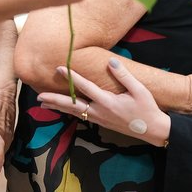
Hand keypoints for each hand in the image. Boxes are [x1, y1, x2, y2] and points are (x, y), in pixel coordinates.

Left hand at [38, 59, 170, 146]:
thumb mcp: (139, 90)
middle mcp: (99, 112)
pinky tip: (62, 109)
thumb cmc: (147, 108)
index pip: (85, 88)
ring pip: (74, 112)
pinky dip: (68, 112)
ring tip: (43, 103)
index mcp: (108, 102)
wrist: (152, 130)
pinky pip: (80, 116)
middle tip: (39, 96)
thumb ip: (123, 75)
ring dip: (58, 107)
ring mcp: (99, 119)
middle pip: (72, 105)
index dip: (72, 77)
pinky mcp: (101, 122)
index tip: (60, 67)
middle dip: (55, 100)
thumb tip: (110, 61)